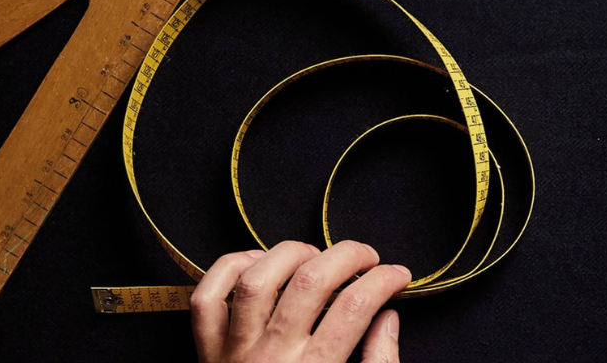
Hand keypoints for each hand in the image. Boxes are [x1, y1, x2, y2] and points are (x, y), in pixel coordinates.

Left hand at [191, 240, 412, 362]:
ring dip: (291, 254)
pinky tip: (258, 263)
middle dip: (348, 255)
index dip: (385, 280)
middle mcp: (273, 358)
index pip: (356, 306)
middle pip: (310, 282)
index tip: (399, 275)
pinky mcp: (208, 353)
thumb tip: (389, 316)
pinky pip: (207, 299)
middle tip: (368, 257)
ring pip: (257, 280)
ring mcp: (235, 353)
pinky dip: (228, 269)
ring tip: (315, 256)